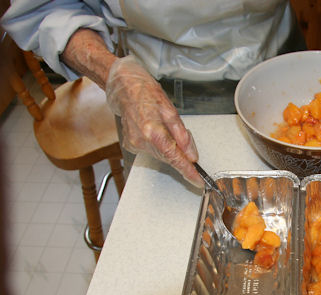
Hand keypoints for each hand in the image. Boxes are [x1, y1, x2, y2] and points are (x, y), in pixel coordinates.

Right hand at [105, 56, 202, 186]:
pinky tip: (156, 131)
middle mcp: (141, 141)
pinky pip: (152, 151)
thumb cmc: (145, 93)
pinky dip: (159, 145)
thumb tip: (191, 154)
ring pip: (161, 155)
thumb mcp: (170, 109)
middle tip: (183, 136)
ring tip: (166, 128)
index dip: (188, 171)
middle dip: (181, 152)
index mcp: (152, 131)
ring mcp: (134, 144)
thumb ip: (182, 134)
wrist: (123, 87)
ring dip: (170, 147)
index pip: (175, 158)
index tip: (198, 181)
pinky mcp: (131, 145)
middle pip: (169, 157)